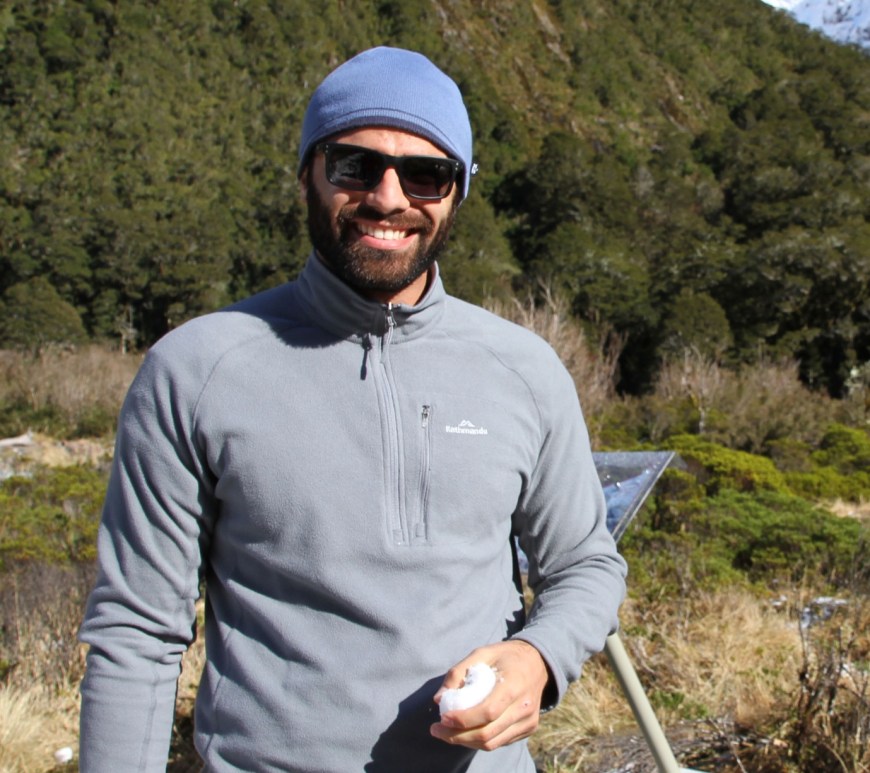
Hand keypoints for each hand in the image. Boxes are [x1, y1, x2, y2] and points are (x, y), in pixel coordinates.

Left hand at [430, 639, 549, 750]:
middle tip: (436, 730)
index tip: (442, 718)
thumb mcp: (482, 653)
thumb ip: (458, 672)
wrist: (538, 662)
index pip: (487, 712)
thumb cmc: (506, 656)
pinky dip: (479, 741)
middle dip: (457, 736)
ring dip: (465, 742)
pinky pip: (500, 742)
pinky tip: (465, 732)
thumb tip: (438, 699)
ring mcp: (528, 721)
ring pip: (492, 743)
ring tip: (446, 733)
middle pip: (488, 733)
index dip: (463, 719)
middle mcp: (524, 707)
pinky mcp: (528, 728)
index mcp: (514, 684)